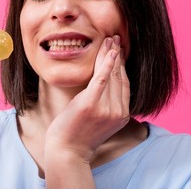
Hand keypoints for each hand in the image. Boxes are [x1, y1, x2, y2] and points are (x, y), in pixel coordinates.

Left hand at [44, 35, 129, 186]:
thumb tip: (103, 86)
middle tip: (116, 38)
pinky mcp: (91, 104)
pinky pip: (101, 79)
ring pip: (111, 75)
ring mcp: (105, 108)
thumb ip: (106, 105)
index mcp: (121, 115)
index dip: (122, 66)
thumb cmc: (78, 135)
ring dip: (111, 54)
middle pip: (119, 77)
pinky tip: (109, 51)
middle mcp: (117, 111)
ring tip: (110, 39)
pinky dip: (106, 63)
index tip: (119, 51)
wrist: (67, 151)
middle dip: (118, 56)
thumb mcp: (98, 120)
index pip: (124, 84)